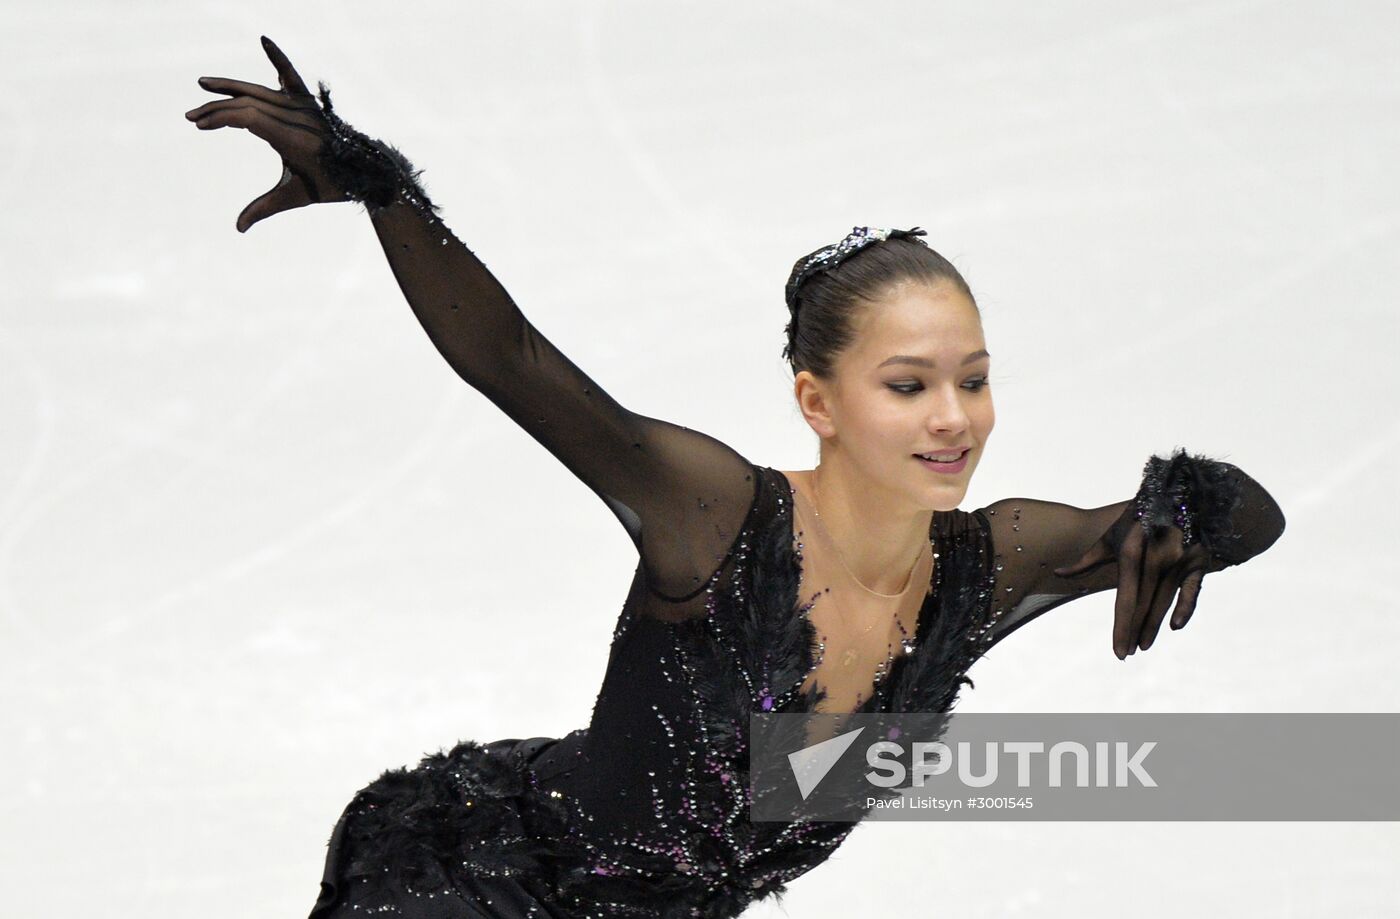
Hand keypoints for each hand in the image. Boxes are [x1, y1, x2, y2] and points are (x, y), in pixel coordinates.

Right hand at [185, 36, 346, 231]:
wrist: (363, 171)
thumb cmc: (329, 186)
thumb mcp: (295, 197)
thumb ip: (264, 208)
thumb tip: (238, 229)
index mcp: (291, 137)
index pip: (247, 118)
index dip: (220, 118)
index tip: (200, 125)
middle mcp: (296, 117)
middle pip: (247, 104)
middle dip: (216, 109)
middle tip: (191, 117)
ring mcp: (303, 106)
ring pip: (259, 90)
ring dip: (231, 87)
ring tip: (204, 84)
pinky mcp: (308, 101)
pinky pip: (291, 75)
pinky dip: (278, 58)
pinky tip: (264, 40)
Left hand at [1052, 509, 1210, 659]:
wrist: (1176, 491)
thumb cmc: (1136, 518)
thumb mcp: (1110, 536)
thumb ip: (1086, 559)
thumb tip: (1057, 573)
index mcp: (1131, 554)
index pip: (1125, 600)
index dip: (1121, 628)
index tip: (1117, 651)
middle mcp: (1155, 560)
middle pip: (1143, 606)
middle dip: (1134, 632)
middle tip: (1127, 653)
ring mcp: (1178, 561)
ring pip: (1164, 602)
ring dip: (1153, 626)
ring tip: (1143, 646)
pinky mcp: (1198, 560)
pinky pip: (1193, 590)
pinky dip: (1186, 608)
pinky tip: (1175, 626)